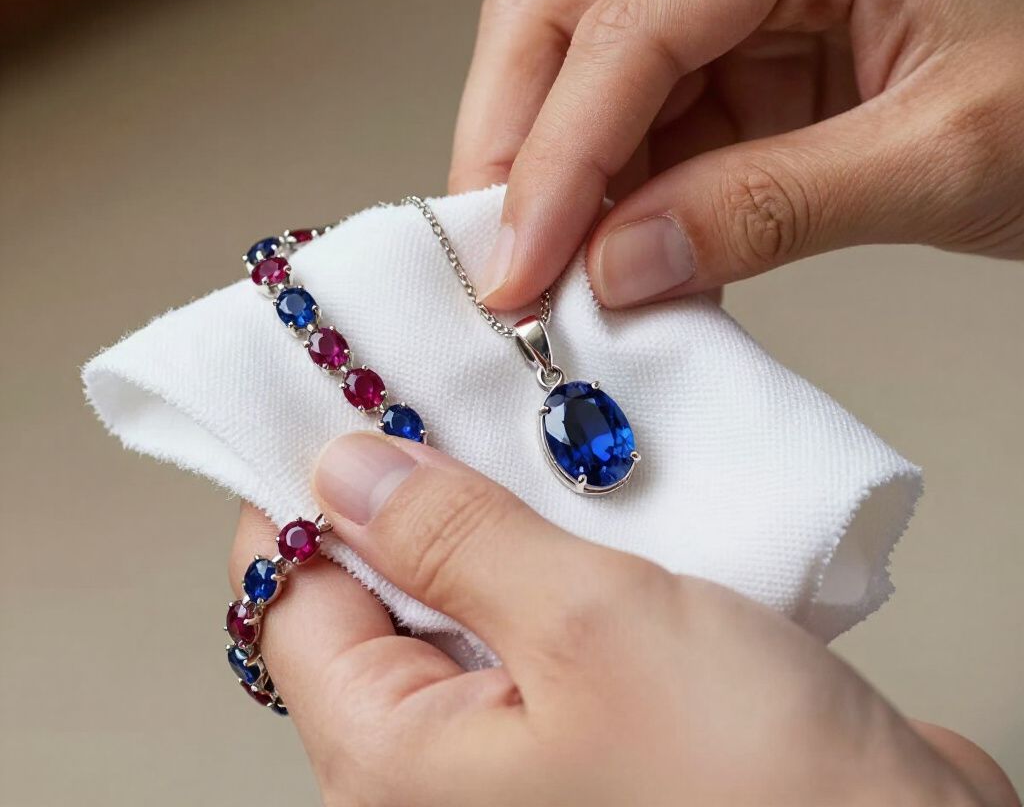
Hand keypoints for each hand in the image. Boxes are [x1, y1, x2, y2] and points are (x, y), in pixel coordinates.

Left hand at [229, 433, 1015, 805]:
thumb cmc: (756, 792)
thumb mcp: (586, 626)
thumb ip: (453, 540)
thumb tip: (344, 471)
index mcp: (395, 759)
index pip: (290, 596)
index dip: (298, 487)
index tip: (335, 395)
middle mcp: (440, 758)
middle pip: (373, 585)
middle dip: (405, 480)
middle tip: (435, 380)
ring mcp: (517, 733)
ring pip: (461, 584)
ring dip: (489, 500)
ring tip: (510, 408)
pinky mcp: (588, 708)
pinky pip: (534, 602)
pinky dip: (548, 534)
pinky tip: (575, 475)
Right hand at [448, 0, 1023, 308]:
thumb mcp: (942, 158)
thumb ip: (767, 209)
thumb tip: (619, 265)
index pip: (631, 20)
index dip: (556, 153)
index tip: (519, 263)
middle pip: (566, 13)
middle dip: (516, 144)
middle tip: (500, 259)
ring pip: (584, 71)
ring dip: (556, 180)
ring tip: (553, 277)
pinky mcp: (742, 53)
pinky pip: (639, 119)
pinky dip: (610, 195)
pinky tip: (611, 256)